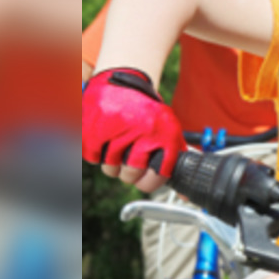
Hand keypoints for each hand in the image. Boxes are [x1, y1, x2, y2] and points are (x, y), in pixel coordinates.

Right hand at [81, 68, 184, 191]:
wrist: (122, 81)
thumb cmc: (146, 111)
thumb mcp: (168, 129)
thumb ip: (176, 160)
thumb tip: (185, 197)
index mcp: (166, 134)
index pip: (159, 175)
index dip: (149, 181)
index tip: (145, 178)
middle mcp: (145, 132)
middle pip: (131, 176)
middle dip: (128, 172)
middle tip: (127, 157)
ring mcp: (119, 130)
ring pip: (111, 169)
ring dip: (111, 162)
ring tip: (116, 143)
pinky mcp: (96, 128)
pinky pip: (93, 158)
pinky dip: (95, 153)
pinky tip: (103, 138)